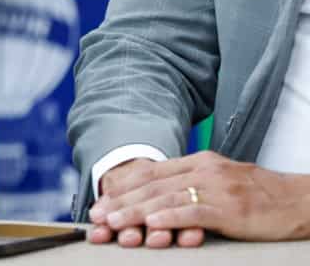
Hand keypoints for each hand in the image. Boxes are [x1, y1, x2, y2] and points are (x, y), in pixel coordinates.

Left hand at [89, 151, 309, 243]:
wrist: (298, 200)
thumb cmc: (258, 195)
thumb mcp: (219, 180)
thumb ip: (189, 183)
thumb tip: (155, 195)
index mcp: (198, 161)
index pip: (150, 172)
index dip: (123, 187)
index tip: (100, 201)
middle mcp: (203, 170)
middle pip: (152, 186)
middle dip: (121, 202)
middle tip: (97, 216)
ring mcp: (217, 188)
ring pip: (166, 199)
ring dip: (136, 213)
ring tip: (113, 223)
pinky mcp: (231, 209)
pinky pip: (194, 213)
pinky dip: (169, 219)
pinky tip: (151, 225)